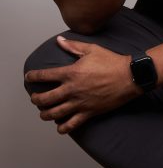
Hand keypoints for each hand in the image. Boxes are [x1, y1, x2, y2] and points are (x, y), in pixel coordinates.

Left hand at [25, 36, 140, 133]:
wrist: (129, 76)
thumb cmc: (111, 62)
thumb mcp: (92, 49)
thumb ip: (73, 46)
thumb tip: (59, 40)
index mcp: (71, 73)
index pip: (45, 76)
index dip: (33, 76)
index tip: (29, 77)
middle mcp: (72, 89)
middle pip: (45, 98)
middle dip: (35, 99)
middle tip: (34, 97)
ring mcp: (80, 103)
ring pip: (54, 114)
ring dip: (45, 114)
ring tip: (43, 112)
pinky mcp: (89, 112)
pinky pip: (71, 125)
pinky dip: (62, 127)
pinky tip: (60, 126)